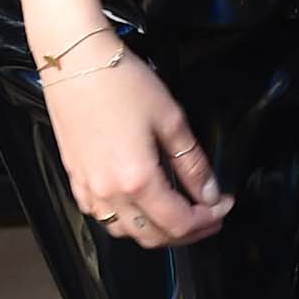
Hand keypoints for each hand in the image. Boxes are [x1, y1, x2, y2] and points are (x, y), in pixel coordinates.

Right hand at [45, 49, 232, 250]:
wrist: (74, 62)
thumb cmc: (121, 83)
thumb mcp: (170, 119)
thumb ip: (192, 164)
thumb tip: (210, 193)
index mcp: (137, 180)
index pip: (179, 223)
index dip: (208, 220)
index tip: (224, 206)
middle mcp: (110, 193)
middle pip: (153, 236)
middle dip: (186, 232)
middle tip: (208, 215)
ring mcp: (88, 189)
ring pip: (125, 232)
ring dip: (155, 231)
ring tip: (176, 212)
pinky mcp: (75, 179)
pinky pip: (101, 216)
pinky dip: (125, 220)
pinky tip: (138, 203)